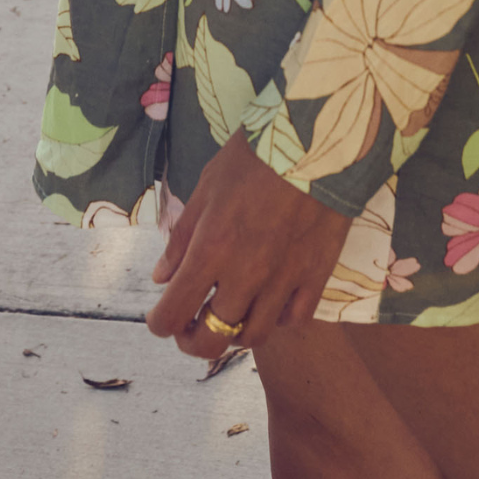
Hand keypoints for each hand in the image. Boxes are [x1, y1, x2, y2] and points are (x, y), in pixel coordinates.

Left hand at [145, 128, 350, 355]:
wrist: (317, 138)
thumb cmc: (255, 156)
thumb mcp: (207, 185)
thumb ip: (182, 236)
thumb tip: (163, 278)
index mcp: (211, 249)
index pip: (173, 313)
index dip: (160, 323)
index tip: (161, 315)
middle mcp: (246, 274)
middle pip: (211, 340)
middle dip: (192, 341)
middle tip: (192, 326)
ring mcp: (284, 279)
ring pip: (253, 336)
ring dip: (234, 332)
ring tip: (231, 313)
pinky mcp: (317, 275)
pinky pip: (294, 320)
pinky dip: (278, 318)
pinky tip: (271, 301)